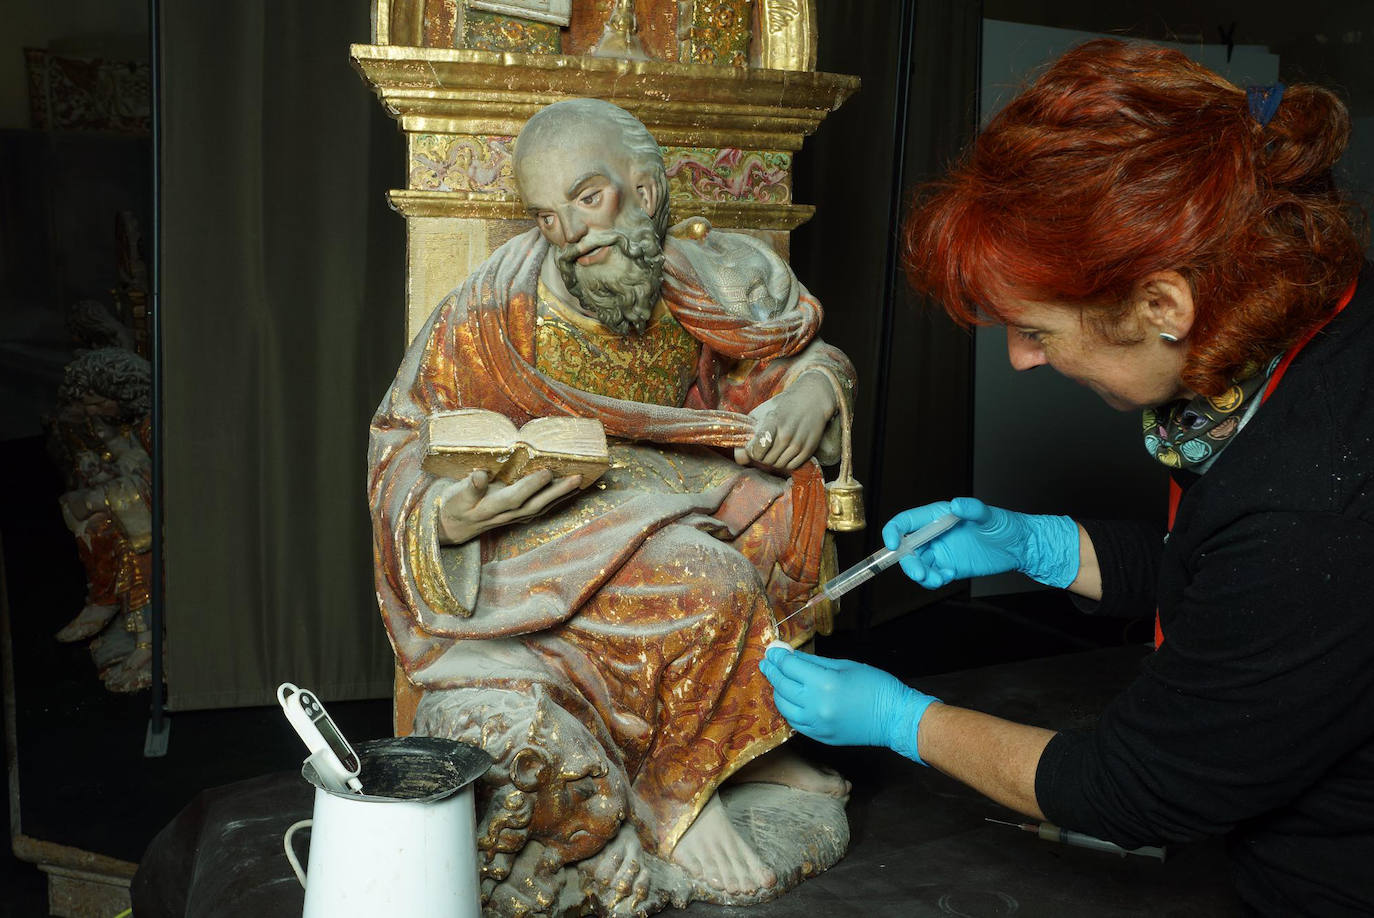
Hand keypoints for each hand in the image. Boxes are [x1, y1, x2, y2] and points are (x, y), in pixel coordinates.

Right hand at [436, 469, 581, 544]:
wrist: (453, 527)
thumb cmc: (454, 505)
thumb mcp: (455, 495)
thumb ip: (469, 486)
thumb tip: (480, 474)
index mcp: (490, 507)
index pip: (514, 497)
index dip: (531, 485)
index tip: (546, 470)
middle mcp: (506, 515)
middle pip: (535, 505)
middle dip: (558, 492)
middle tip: (577, 477)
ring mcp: (514, 518)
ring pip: (541, 508)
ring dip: (561, 496)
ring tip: (579, 481)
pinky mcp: (518, 517)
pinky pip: (540, 509)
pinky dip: (556, 500)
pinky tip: (569, 491)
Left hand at [733, 372, 836, 470]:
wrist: (811, 399)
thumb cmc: (782, 406)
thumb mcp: (761, 413)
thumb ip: (748, 433)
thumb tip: (740, 458)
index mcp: (772, 423)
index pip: (756, 451)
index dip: (752, 451)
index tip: (753, 446)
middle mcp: (786, 435)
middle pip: (766, 461)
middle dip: (762, 457)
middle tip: (765, 447)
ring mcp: (798, 443)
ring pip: (779, 465)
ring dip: (774, 460)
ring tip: (775, 448)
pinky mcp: (808, 450)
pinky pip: (792, 466)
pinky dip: (786, 462)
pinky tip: (786, 451)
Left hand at [760, 645, 936, 764]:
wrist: (894, 718)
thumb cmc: (875, 685)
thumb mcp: (845, 665)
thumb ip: (814, 662)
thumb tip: (791, 656)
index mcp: (824, 683)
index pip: (790, 668)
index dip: (778, 657)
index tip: (772, 650)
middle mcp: (815, 705)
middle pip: (782, 686)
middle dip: (772, 671)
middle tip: (767, 662)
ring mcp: (816, 724)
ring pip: (784, 707)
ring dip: (777, 692)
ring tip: (777, 680)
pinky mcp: (819, 737)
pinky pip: (795, 722)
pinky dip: (788, 709)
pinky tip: (789, 700)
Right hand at [881, 497, 1079, 589]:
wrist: (1018, 547)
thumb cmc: (1004, 525)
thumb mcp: (989, 516)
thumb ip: (972, 509)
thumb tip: (956, 505)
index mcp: (936, 517)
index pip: (905, 522)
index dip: (893, 532)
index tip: (891, 545)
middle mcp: (933, 535)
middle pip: (906, 549)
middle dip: (908, 563)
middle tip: (921, 574)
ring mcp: (940, 553)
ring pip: (917, 566)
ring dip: (922, 575)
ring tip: (940, 579)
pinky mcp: (948, 568)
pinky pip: (931, 577)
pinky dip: (935, 580)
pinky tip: (951, 575)